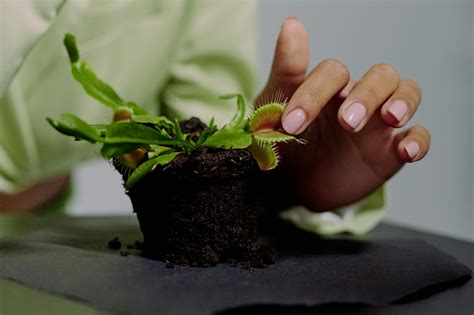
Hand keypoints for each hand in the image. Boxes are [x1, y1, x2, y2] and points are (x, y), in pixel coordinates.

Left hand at [257, 17, 430, 211]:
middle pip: (380, 76)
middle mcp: (358, 98)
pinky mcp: (391, 151)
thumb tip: (292, 23)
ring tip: (390, 119)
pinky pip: (418, 136)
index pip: (333, 73)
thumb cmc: (286, 140)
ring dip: (402, 102)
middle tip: (346, 123)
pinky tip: (406, 152)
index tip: (291, 124)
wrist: (294, 184)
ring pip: (406, 93)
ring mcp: (379, 124)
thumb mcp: (276, 108)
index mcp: (330, 87)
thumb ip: (287, 69)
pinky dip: (418, 140)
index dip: (313, 94)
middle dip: (366, 96)